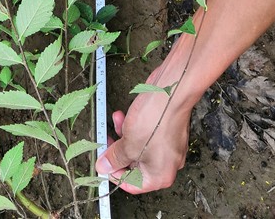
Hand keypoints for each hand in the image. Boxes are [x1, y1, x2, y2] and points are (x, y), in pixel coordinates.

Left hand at [95, 72, 191, 193]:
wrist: (172, 91)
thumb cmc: (155, 120)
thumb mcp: (128, 144)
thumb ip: (115, 158)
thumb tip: (104, 167)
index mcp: (159, 175)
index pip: (132, 184)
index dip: (114, 174)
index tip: (103, 163)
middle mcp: (166, 164)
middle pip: (134, 165)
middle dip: (118, 150)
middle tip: (106, 141)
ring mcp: (167, 146)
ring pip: (138, 146)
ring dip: (123, 134)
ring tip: (116, 120)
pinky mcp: (165, 130)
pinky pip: (145, 134)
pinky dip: (133, 126)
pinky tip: (123, 115)